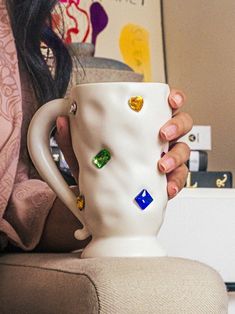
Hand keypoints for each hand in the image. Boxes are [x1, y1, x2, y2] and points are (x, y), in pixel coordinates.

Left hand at [56, 88, 192, 198]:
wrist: (102, 202)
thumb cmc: (99, 172)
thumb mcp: (84, 156)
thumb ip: (72, 140)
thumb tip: (63, 120)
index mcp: (142, 127)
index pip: (164, 108)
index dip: (174, 100)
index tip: (170, 100)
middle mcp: (157, 141)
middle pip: (182, 125)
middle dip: (178, 126)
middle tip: (163, 133)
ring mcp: (165, 160)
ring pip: (185, 151)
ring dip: (177, 157)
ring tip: (162, 166)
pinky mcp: (166, 181)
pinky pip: (180, 179)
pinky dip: (176, 183)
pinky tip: (167, 188)